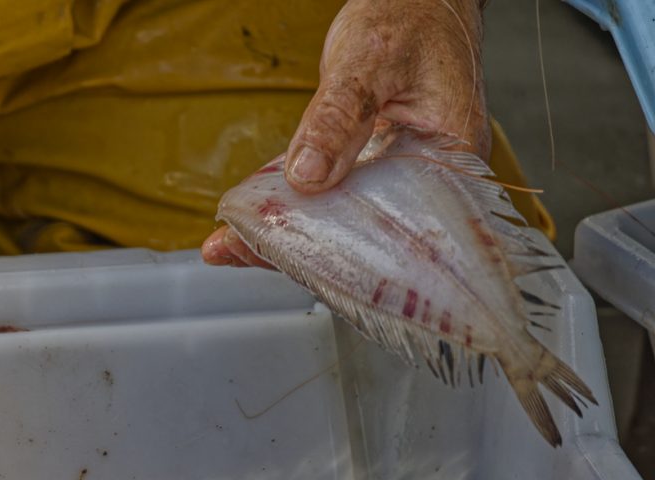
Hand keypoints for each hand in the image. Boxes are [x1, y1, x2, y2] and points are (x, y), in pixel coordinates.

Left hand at [203, 0, 487, 267]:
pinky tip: (246, 224)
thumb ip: (338, 118)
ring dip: (285, 235)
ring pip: (339, 221)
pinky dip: (290, 208)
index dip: (341, 254)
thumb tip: (307, 176)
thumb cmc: (410, 18)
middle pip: (363, 237)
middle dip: (299, 252)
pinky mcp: (367, 168)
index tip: (287, 257)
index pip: (397, 231)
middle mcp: (427, 182)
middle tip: (237, 250)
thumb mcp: (369, 62)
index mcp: (451, 163)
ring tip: (227, 246)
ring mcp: (396, 178)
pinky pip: (327, 196)